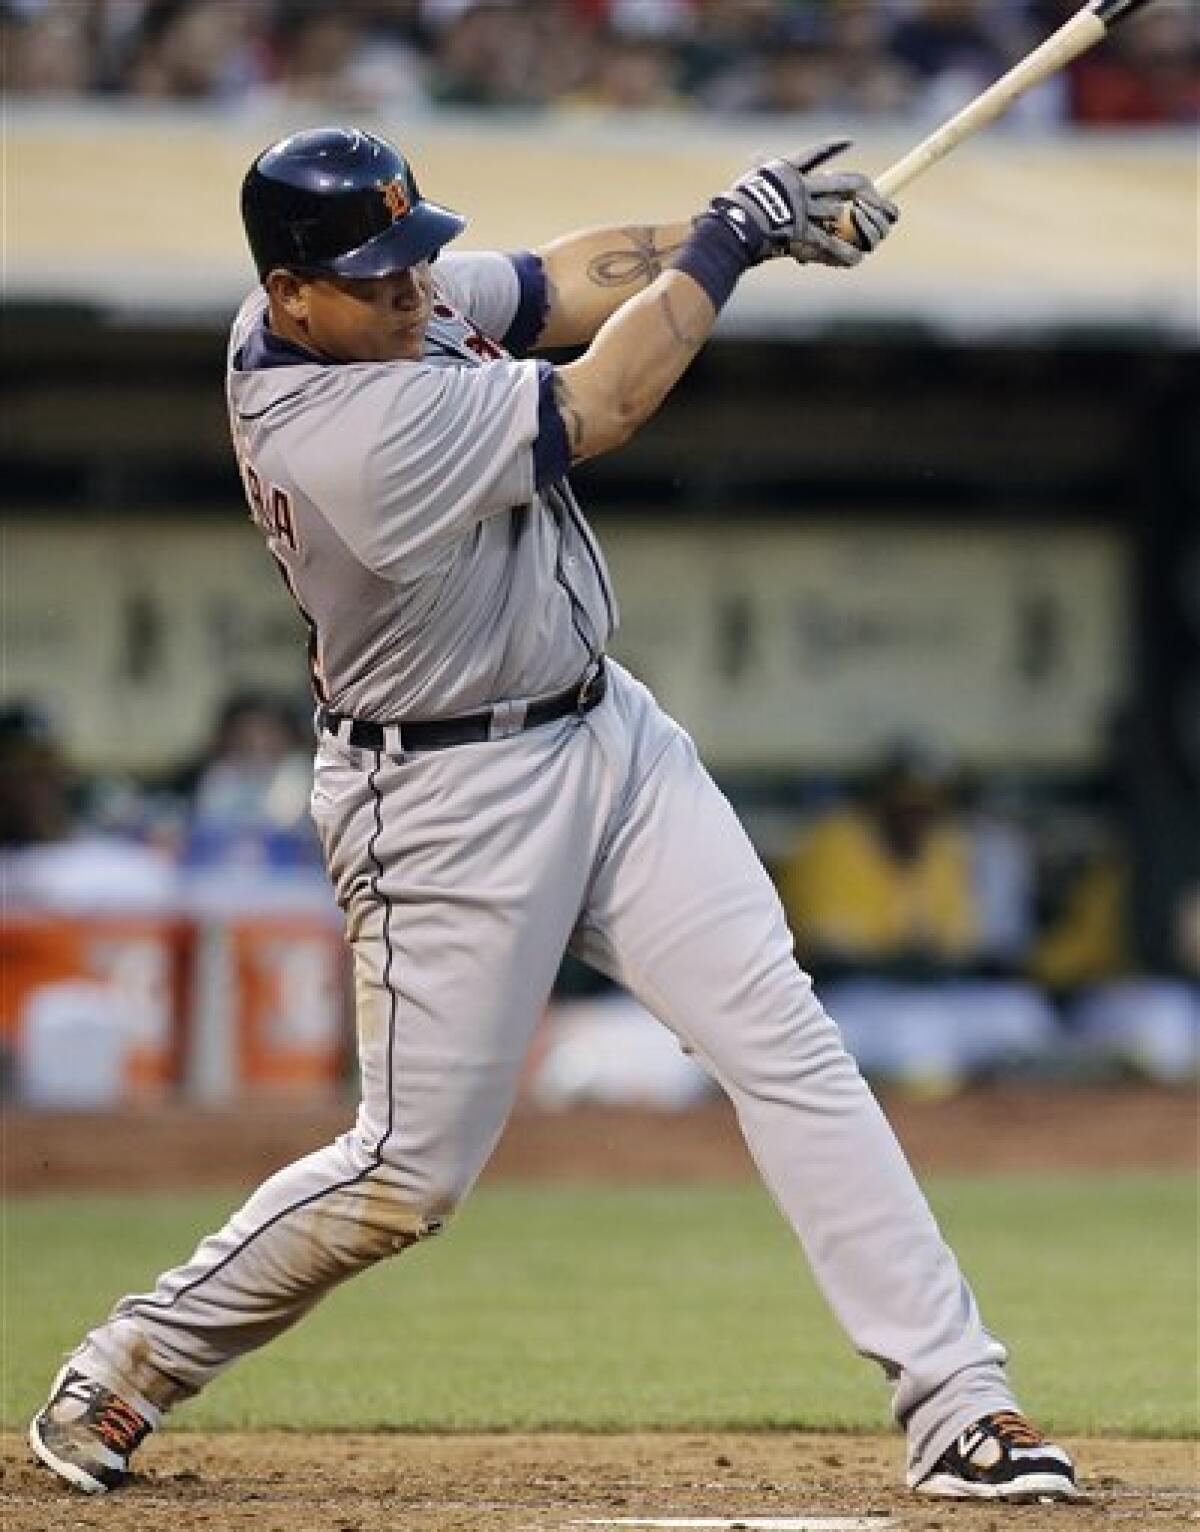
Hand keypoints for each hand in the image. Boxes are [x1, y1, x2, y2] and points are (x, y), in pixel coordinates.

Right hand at [703, 140, 897, 269]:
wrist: (732, 224)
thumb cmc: (733, 205)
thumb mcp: (749, 179)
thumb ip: (760, 169)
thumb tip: (756, 157)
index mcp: (787, 171)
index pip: (815, 153)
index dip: (834, 147)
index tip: (849, 142)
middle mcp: (801, 187)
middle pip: (841, 182)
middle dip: (861, 188)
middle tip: (871, 192)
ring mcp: (803, 210)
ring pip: (836, 212)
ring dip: (850, 223)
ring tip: (863, 232)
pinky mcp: (802, 232)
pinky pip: (829, 243)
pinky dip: (844, 252)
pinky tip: (857, 257)